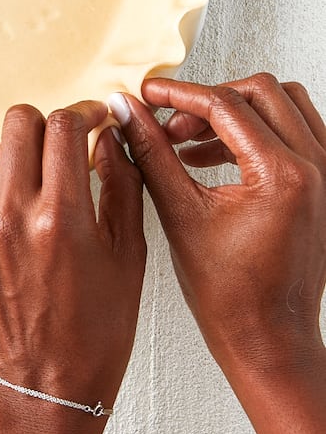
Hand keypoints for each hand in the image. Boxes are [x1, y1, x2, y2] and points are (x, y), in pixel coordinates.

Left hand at [0, 102, 145, 433]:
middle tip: (58, 146)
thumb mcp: (129, 253)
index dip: (84, 113)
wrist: (46, 384)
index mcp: (62, 217)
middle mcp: (12, 218)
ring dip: (9, 157)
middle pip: (18, 124)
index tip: (92, 120)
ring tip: (27, 182)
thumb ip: (121, 183)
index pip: (65, 127)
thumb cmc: (97, 326)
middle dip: (45, 126)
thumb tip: (110, 133)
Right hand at [111, 73, 325, 433]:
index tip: (148, 94)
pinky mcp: (325, 186)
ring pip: (284, 104)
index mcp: (283, 175)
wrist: (268, 341)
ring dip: (235, 111)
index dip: (179, 95)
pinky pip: (295, 131)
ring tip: (189, 140)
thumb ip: (151, 152)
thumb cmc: (229, 296)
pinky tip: (212, 157)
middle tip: (169, 123)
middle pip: (260, 92)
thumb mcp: (179, 214)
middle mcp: (317, 167)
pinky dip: (256, 131)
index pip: (226, 105)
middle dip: (208, 100)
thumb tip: (127, 112)